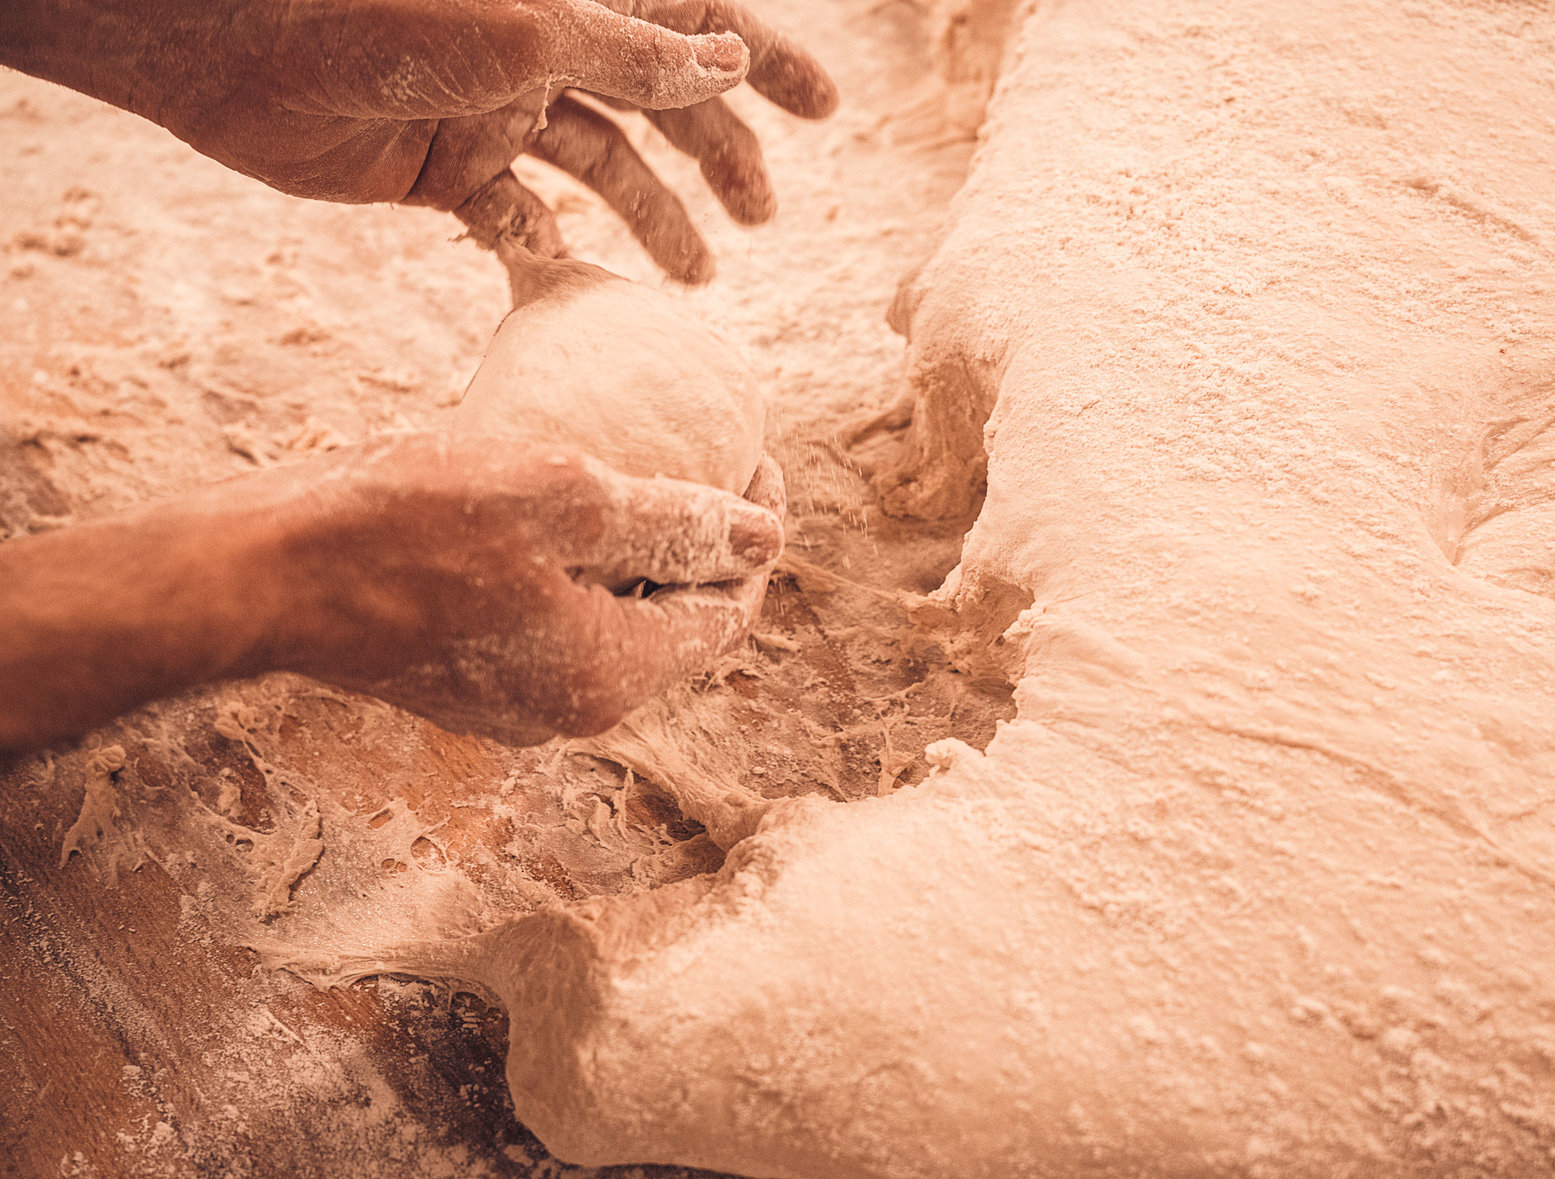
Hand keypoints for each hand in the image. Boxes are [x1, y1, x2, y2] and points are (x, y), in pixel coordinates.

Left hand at [0, 0, 836, 281]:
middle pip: (659, 103)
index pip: (695, 22)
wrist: (230, 50)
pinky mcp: (448, 171)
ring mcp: (497, 111)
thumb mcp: (522, 30)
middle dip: (719, 155)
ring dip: (651, 219)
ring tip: (699, 277)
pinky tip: (569, 273)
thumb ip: (627, 51)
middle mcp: (545, 48)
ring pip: (601, 169)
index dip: (766, 63)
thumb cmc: (374, 13)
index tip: (826, 113)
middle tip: (765, 217)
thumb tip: (730, 63)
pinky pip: (517, 215)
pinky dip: (548, 245)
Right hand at [0, 432, 783, 753]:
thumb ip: (677, 525)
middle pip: (679, 627)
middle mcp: (576, 709)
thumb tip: (768, 537)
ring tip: (649, 479)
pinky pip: (563, 628)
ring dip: (645, 562)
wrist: (267, 574)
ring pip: (620, 627)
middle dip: (707, 551)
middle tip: (715, 465)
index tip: (758, 460)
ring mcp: (520, 704)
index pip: (729, 613)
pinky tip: (568, 517)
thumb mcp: (568, 500)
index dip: (757, 537)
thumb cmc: (412, 525)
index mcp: (614, 676)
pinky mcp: (472, 682)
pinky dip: (587, 577)